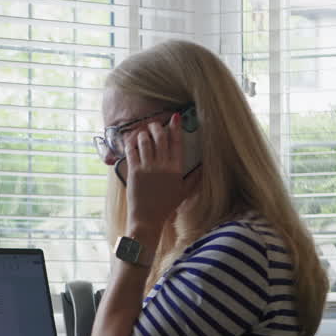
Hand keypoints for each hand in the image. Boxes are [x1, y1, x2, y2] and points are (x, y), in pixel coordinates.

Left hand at [123, 111, 201, 243]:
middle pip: (160, 137)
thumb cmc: (166, 206)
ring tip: (143, 133)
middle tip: (155, 124)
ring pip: (145, 141)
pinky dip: (131, 143)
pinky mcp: (133, 171)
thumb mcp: (184, 192)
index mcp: (176, 169)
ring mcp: (147, 167)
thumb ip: (195, 178)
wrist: (148, 218)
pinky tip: (132, 141)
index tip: (175, 116)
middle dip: (157, 126)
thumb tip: (204, 166)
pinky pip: (131, 151)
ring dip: (143, 133)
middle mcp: (162, 165)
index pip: (177, 142)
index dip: (176, 127)